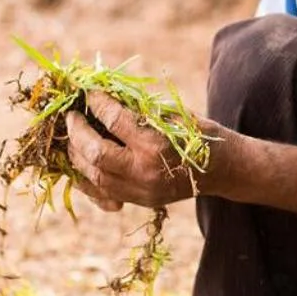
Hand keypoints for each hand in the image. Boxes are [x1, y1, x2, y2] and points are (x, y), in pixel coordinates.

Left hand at [64, 90, 208, 210]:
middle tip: (72, 117)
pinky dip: (86, 180)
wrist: (224, 171)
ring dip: (76, 155)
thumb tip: (104, 95)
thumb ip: (139, 109)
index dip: (98, 103)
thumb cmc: (201, 135)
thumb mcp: (174, 115)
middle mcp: (145, 171)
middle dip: (77, 131)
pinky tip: (81, 164)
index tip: (90, 93)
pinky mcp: (139, 202)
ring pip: (93, 176)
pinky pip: (102, 195)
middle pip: (95, 152)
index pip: (114, 120)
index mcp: (156, 144)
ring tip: (72, 138)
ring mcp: (140, 191)